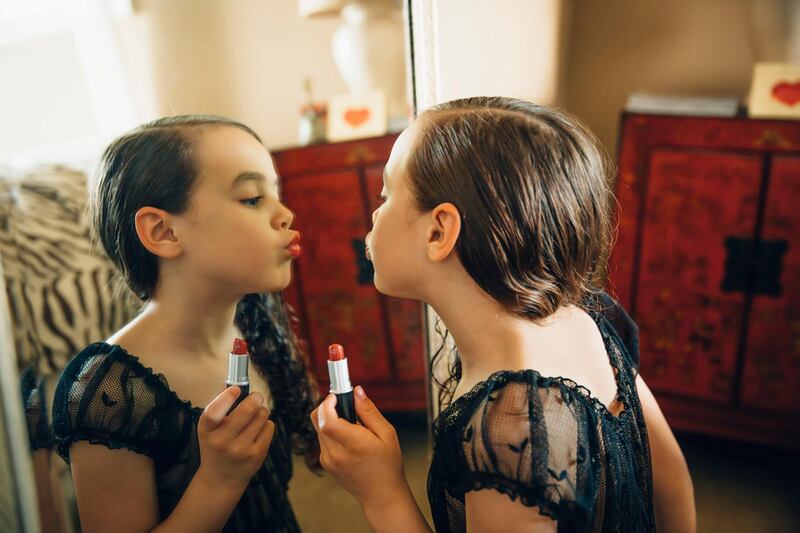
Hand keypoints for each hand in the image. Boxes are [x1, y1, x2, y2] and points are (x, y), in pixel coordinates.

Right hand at [196, 387, 273, 491]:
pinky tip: (257, 431)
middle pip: (247, 410)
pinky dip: (265, 424)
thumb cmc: (216, 445)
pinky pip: (269, 426)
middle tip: (256, 397)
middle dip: (255, 398)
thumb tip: (237, 384)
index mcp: (207, 431)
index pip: (214, 413)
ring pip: (262, 415)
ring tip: (253, 418)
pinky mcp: (257, 455)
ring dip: (260, 412)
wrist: (221, 478)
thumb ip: (220, 408)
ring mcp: (241, 450)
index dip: (226, 398)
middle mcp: (222, 441)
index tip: (236, 389)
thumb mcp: (209, 429)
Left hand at [311, 386, 406, 507]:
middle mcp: (334, 453)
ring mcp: (327, 460)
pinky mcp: (325, 464)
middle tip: (346, 407)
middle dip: (329, 408)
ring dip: (331, 420)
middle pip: (317, 420)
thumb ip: (369, 411)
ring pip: (319, 429)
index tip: (336, 396)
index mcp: (351, 444)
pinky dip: (332, 433)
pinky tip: (350, 440)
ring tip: (353, 427)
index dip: (327, 403)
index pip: (326, 420)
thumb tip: (357, 391)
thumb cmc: (388, 465)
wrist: (381, 495)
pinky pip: (323, 440)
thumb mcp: (386, 433)